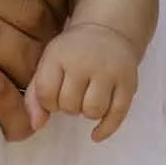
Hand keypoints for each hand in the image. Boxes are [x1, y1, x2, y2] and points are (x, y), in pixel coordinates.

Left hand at [29, 23, 142, 140]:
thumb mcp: (48, 64)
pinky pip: (117, 115)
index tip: (55, 95)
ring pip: (93, 111)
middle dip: (68, 107)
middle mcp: (85, 61)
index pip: (46, 94)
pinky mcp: (129, 82)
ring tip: (87, 101)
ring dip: (87, 113)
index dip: (48, 103)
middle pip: (70, 105)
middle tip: (74, 95)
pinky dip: (105, 129)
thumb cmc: (72, 53)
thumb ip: (36, 95)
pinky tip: (96, 134)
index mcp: (60, 55)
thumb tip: (37, 126)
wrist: (108, 31)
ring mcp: (109, 71)